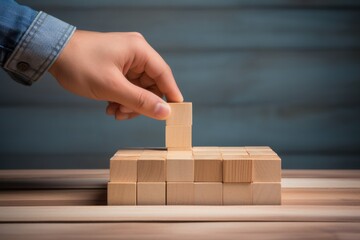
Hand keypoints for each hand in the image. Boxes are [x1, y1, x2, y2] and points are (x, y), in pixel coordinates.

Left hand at [49, 30, 182, 119]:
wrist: (52, 54)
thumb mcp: (112, 87)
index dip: (171, 95)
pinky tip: (110, 107)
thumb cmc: (80, 64)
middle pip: (151, 85)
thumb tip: (165, 112)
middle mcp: (136, 53)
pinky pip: (128, 87)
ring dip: (129, 104)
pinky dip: (122, 99)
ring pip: (139, 89)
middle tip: (125, 114)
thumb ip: (140, 101)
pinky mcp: (118, 67)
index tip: (175, 113)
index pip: (163, 74)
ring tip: (114, 112)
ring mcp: (126, 60)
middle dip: (140, 103)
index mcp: (139, 50)